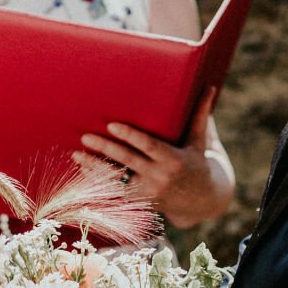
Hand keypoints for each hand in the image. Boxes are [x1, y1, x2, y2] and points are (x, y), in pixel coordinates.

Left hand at [75, 88, 230, 227]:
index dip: (130, 136)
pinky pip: (115, 191)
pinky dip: (98, 182)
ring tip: (76, 154)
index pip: (148, 146)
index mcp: (174, 160)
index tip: (112, 125)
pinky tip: (83, 170)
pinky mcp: (140, 201)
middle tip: (86, 136)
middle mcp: (160, 177)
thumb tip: (211, 86)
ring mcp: (148, 192)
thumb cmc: (197, 161)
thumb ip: (200, 114)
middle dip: (105, 149)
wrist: (201, 199)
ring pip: (117, 179)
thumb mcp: (199, 140)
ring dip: (95, 167)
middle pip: (128, 161)